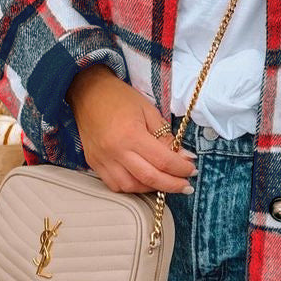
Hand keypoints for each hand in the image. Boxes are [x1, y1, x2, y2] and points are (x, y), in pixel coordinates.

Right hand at [66, 66, 196, 194]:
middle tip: (186, 186)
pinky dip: (132, 186)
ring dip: (152, 188)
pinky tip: (144, 181)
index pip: (162, 160)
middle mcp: (115, 151)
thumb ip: (165, 137)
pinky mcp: (94, 163)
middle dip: (172, 185)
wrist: (88, 92)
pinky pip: (115, 185)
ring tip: (166, 182)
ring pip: (131, 186)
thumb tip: (183, 157)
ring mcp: (102, 160)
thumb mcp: (149, 111)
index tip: (192, 170)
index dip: (181, 169)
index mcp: (130, 134)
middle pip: (149, 178)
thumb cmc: (120, 97)